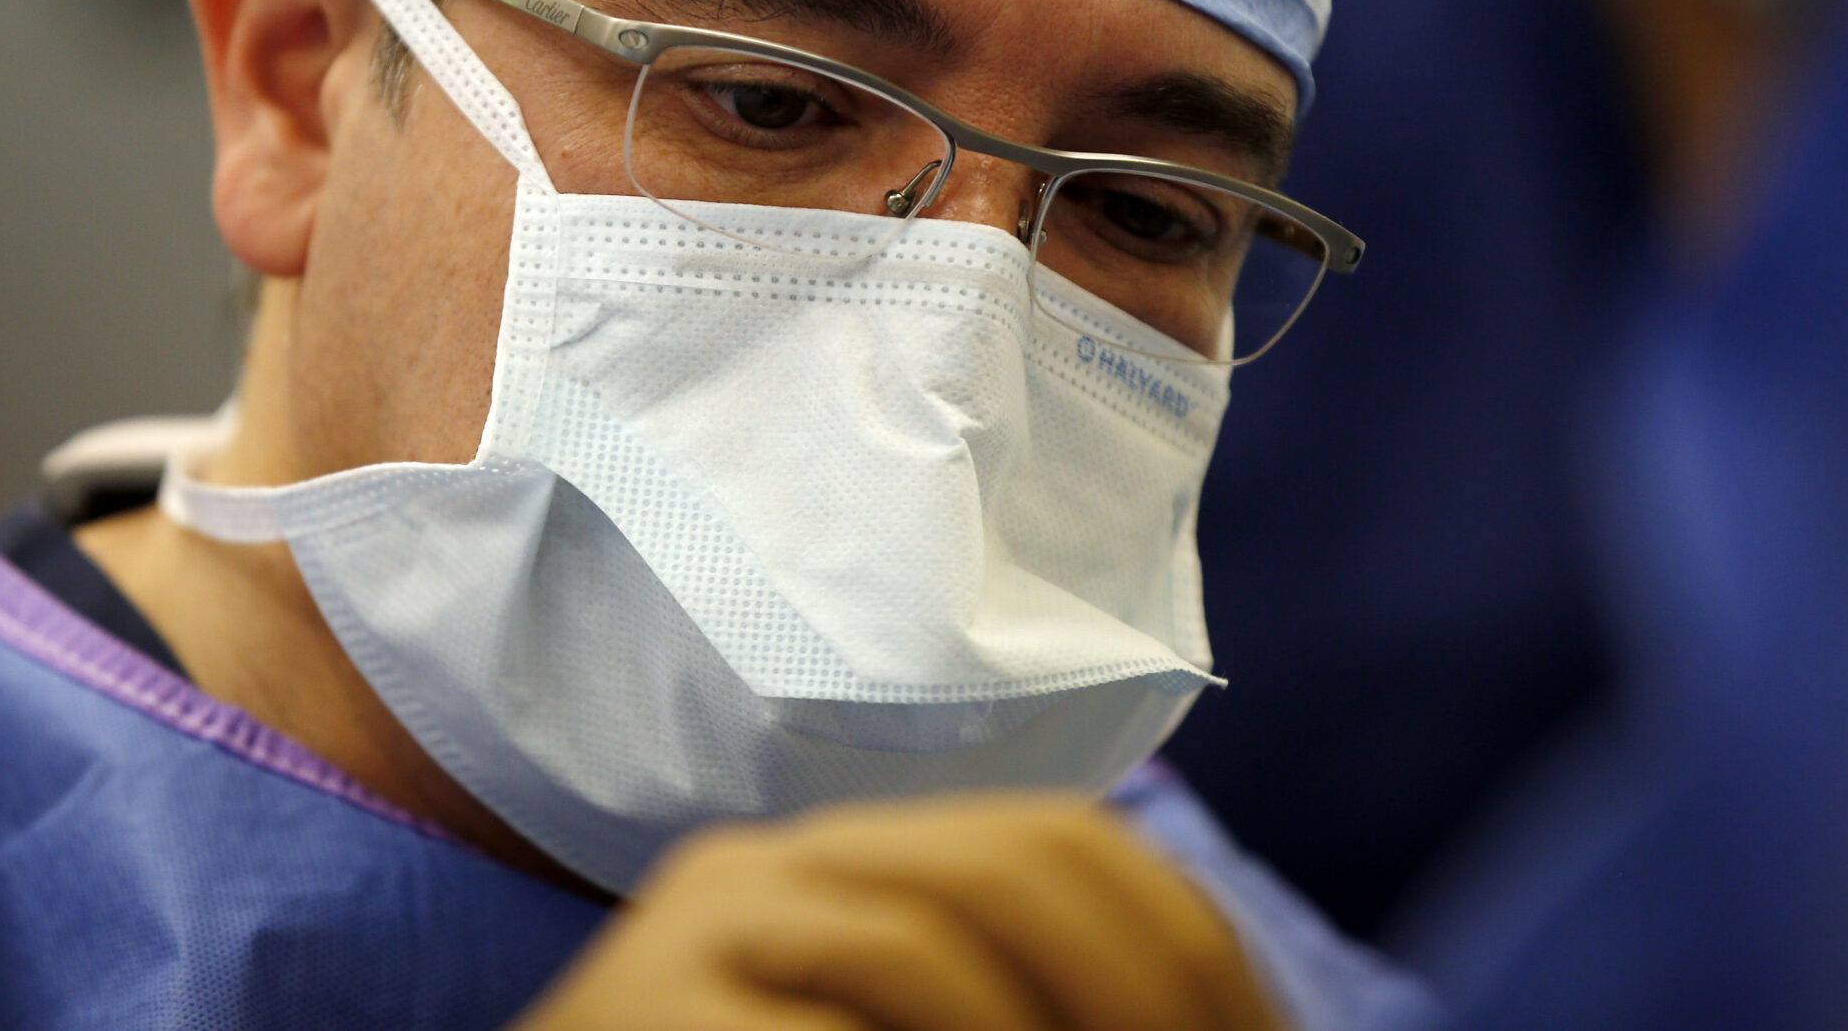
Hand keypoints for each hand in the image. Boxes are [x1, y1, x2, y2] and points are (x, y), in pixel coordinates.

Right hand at [512, 792, 1285, 1030]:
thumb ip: (980, 996)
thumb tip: (1201, 1021)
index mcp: (847, 863)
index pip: (1066, 836)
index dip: (1186, 937)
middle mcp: (771, 864)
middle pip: (1014, 862)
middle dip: (1140, 987)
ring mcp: (699, 929)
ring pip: (922, 940)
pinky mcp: (645, 1010)